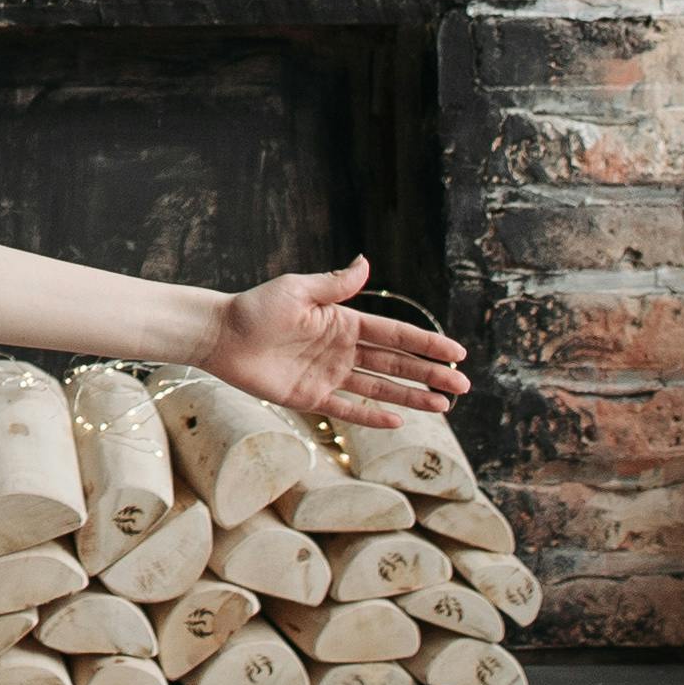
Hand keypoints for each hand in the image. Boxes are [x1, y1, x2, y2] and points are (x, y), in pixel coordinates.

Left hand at [202, 260, 468, 422]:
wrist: (220, 335)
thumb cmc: (256, 308)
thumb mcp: (298, 290)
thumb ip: (335, 285)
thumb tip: (366, 263)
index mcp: (343, 322)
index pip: (395, 335)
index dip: (426, 344)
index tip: (457, 352)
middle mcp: (341, 350)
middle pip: (396, 364)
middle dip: (430, 374)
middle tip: (463, 386)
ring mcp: (328, 375)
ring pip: (380, 388)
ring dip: (411, 397)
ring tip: (444, 405)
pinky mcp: (311, 397)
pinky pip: (348, 409)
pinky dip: (372, 415)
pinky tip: (398, 421)